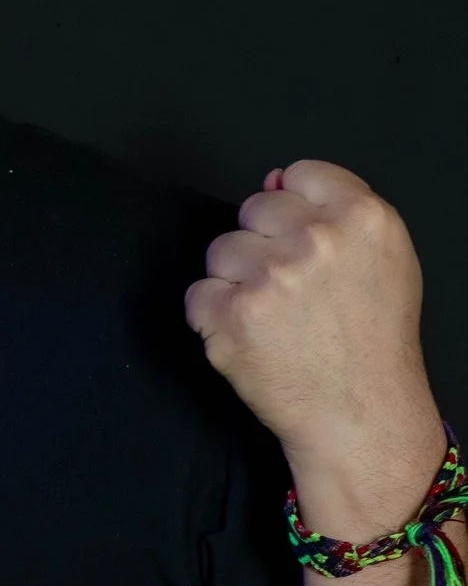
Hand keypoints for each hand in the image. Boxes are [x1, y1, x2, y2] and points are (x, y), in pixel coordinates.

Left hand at [185, 159, 444, 532]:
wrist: (358, 411)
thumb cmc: (373, 339)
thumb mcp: (385, 258)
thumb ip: (337, 209)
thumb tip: (275, 180)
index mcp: (362, 217)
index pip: (299, 174)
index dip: (293, 206)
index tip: (299, 237)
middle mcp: (316, 241)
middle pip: (254, 209)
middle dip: (263, 244)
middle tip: (289, 289)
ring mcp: (269, 278)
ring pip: (222, 250)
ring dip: (236, 281)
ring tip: (272, 317)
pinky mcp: (230, 317)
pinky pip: (199, 295)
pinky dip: (215, 319)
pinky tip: (251, 338)